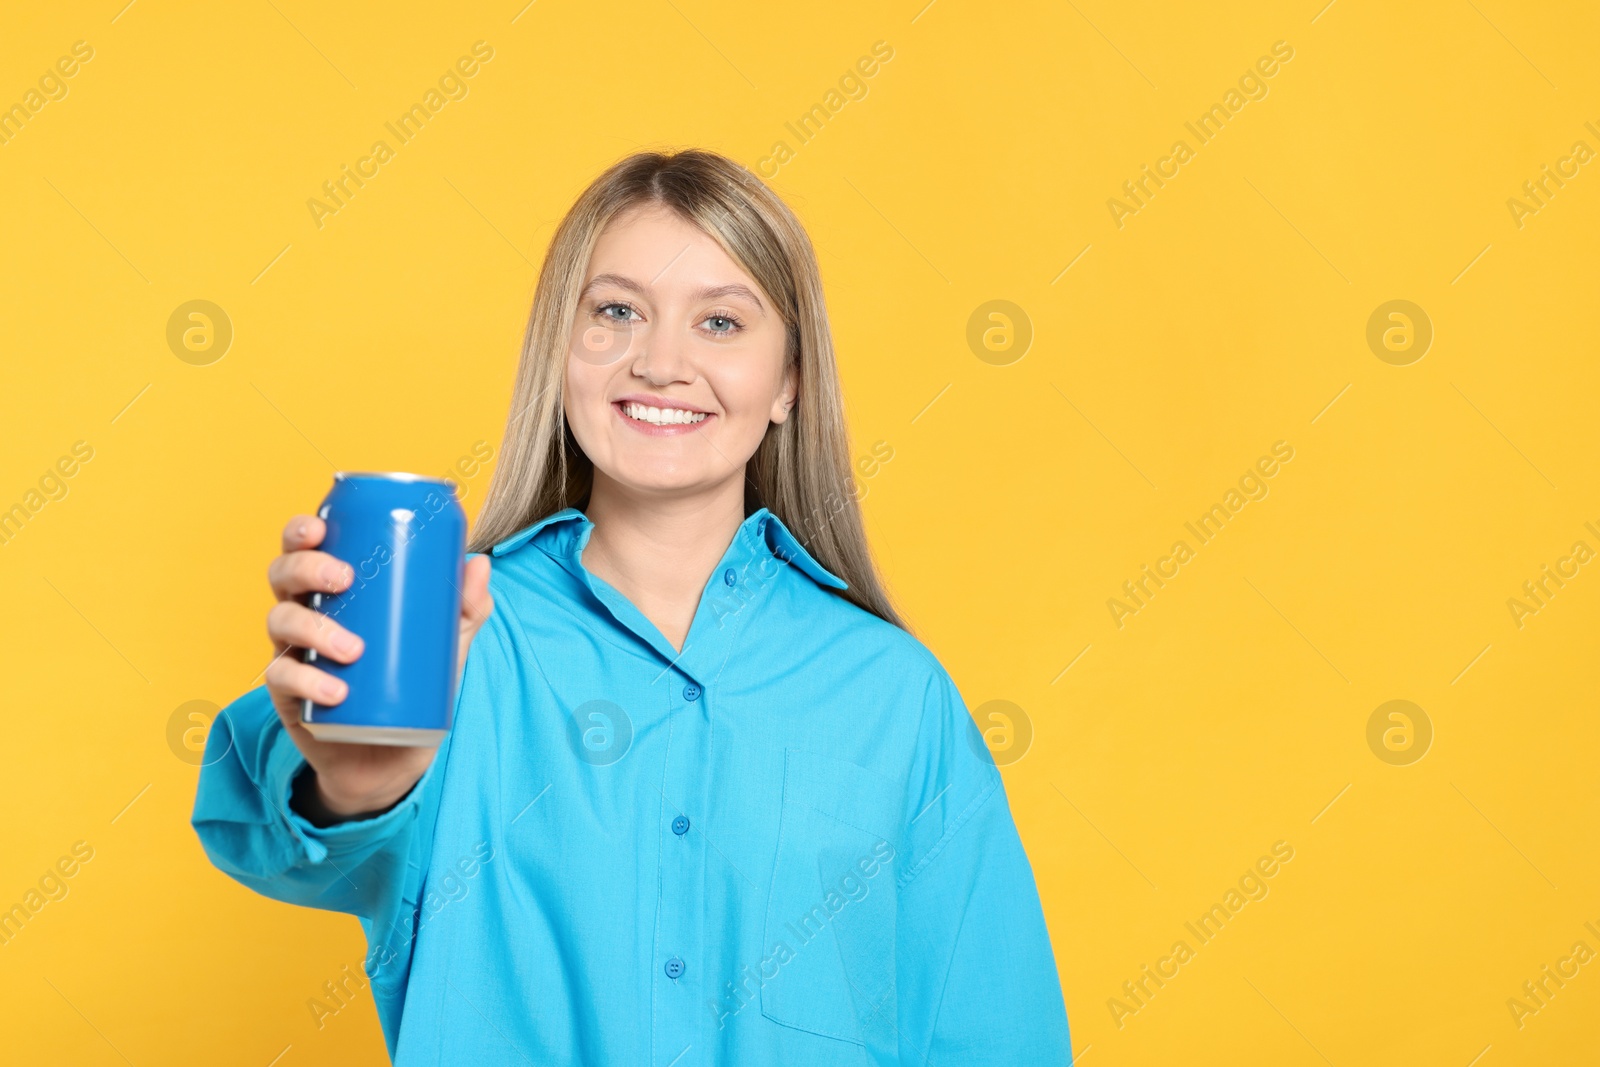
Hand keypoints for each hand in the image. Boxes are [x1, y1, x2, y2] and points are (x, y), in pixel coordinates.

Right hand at [262, 514, 493, 817]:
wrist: (393, 758)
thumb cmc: (412, 685)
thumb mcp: (444, 646)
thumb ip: (465, 608)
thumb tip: (479, 563)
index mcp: (335, 591)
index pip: (305, 547)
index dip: (301, 530)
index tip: (320, 527)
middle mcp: (306, 614)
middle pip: (283, 574)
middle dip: (306, 567)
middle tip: (344, 579)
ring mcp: (294, 653)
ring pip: (280, 621)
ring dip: (313, 628)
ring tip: (353, 649)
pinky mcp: (289, 697)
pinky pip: (281, 678)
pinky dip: (307, 681)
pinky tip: (336, 691)